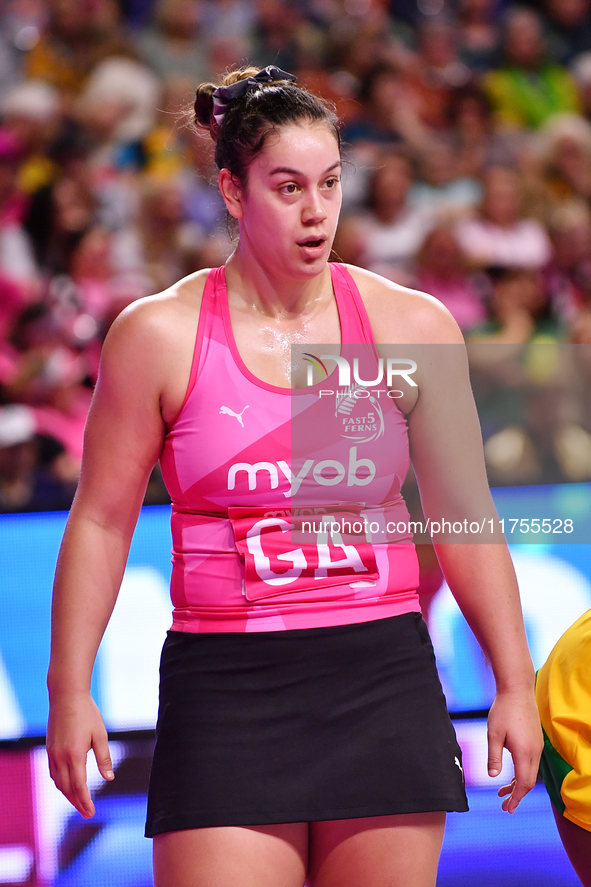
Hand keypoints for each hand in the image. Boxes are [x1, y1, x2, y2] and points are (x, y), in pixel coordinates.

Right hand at [47, 691, 113, 817]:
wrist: (66, 696)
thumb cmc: (87, 713)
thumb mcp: (100, 734)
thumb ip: (104, 757)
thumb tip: (110, 778)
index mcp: (74, 755)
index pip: (79, 786)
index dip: (85, 801)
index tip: (91, 812)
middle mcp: (60, 757)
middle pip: (67, 788)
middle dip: (77, 802)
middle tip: (88, 813)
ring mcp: (52, 753)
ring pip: (58, 782)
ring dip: (68, 795)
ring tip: (79, 803)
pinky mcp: (49, 749)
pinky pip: (53, 773)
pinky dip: (60, 783)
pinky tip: (68, 785)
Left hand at [487, 687, 542, 812]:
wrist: (517, 690)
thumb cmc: (503, 711)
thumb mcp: (493, 734)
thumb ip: (494, 757)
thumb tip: (494, 777)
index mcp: (524, 752)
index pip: (523, 784)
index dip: (516, 798)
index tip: (508, 808)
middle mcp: (535, 752)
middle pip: (529, 782)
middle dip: (517, 795)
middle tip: (504, 805)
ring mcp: (537, 746)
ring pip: (530, 772)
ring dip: (518, 783)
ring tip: (502, 791)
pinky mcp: (536, 740)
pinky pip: (531, 763)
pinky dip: (522, 772)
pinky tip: (510, 773)